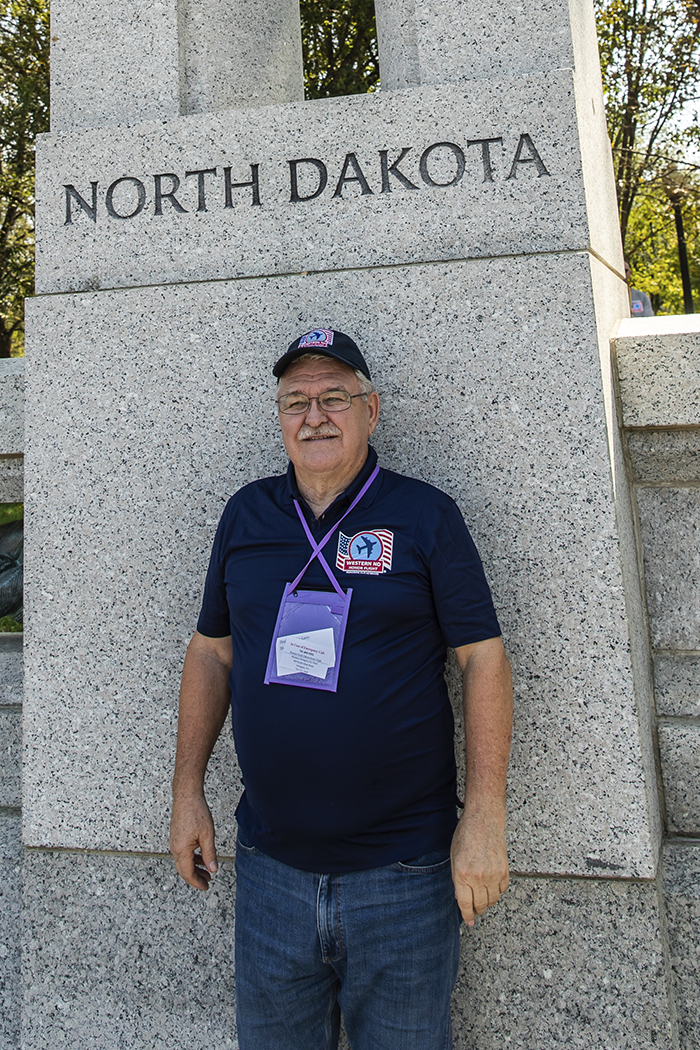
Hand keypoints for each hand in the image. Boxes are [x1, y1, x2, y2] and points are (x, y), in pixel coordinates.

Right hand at [169, 794, 217, 890]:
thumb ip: (210, 854)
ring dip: (194, 868)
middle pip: (183, 869)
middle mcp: (175, 848)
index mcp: (181, 850)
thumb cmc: (196, 812)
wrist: (186, 796)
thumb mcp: (207, 835)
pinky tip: (201, 857)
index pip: (187, 873)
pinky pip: (183, 853)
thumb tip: (213, 869)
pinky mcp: (176, 836)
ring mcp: (174, 842)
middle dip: (195, 877)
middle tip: (207, 882)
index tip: (206, 887)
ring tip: (207, 871)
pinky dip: (192, 858)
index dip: (197, 882)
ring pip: (183, 861)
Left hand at [450, 811, 508, 925]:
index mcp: (461, 874)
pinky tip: (491, 886)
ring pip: (492, 900)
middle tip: (475, 909)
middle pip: (480, 905)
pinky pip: (502, 890)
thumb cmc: (465, 836)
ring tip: (483, 897)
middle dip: (477, 910)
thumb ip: (457, 879)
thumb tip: (460, 898)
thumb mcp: (454, 857)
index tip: (469, 922)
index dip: (467, 916)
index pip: (465, 904)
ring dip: (487, 902)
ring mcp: (492, 874)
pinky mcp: (504, 871)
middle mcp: (477, 877)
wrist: (484, 821)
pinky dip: (497, 891)